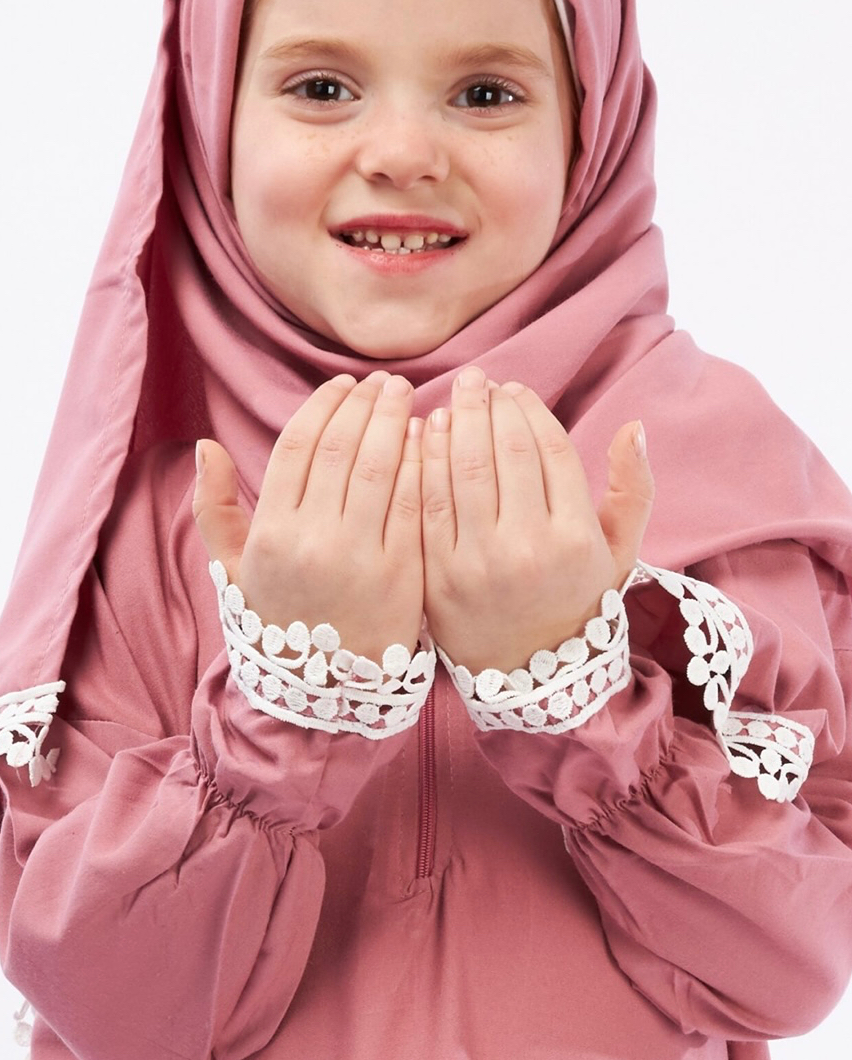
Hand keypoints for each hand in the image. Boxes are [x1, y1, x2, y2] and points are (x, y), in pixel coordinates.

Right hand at [192, 372, 424, 660]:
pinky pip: (412, 502)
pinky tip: (427, 439)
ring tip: (406, 397)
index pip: (298, 446)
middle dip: (366, 404)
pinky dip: (421, 462)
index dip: (324, 405)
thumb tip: (205, 446)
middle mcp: (313, 540)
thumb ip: (214, 508)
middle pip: (343, 448)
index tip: (344, 384)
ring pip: (380, 467)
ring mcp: (360, 556)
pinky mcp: (402, 572)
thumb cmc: (277, 623)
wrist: (323, 691)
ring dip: (396, 422)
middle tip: (385, 381)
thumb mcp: (232, 571)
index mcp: (271, 533)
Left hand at [420, 367, 653, 673]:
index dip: (529, 411)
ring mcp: (480, 562)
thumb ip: (633, 488)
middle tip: (478, 381)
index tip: (514, 391)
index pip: (549, 450)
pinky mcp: (440, 575)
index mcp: (576, 536)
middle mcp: (529, 547)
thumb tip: (634, 426)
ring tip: (454, 398)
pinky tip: (426, 433)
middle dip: (489, 407)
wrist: (532, 678)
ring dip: (456, 423)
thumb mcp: (621, 553)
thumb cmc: (579, 603)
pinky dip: (426, 461)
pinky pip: (429, 503)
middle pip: (505, 452)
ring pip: (464, 470)